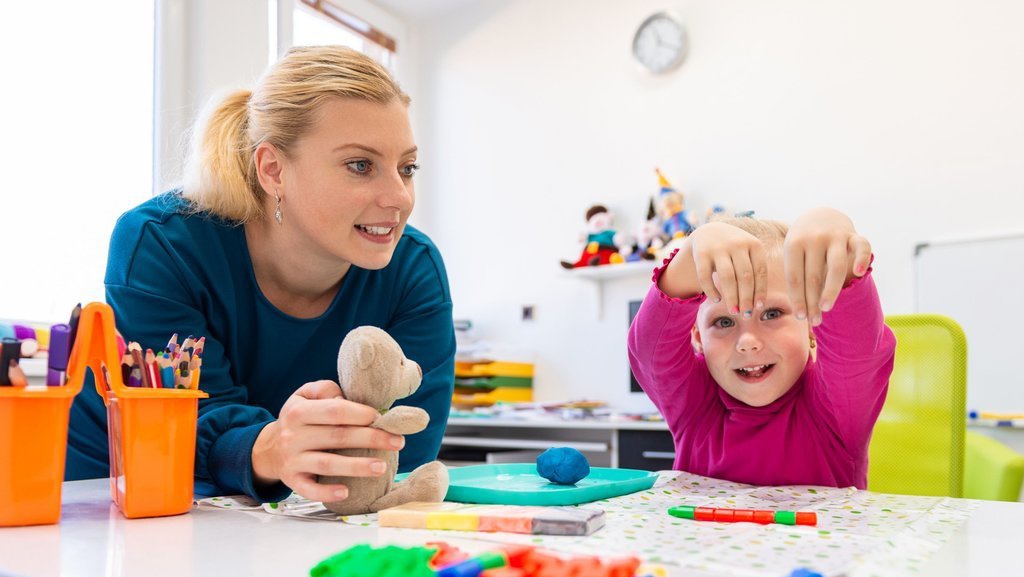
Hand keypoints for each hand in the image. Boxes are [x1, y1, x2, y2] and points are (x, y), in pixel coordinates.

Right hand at [251, 380, 405, 502]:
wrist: (268, 448)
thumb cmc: (298, 419)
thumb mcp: (305, 395)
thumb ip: (326, 391)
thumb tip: (348, 400)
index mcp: (298, 412)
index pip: (334, 411)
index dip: (361, 414)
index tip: (382, 418)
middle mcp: (293, 436)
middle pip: (337, 436)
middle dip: (371, 438)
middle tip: (398, 442)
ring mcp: (292, 460)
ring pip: (327, 464)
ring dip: (356, 466)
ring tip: (382, 467)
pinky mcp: (292, 481)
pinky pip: (309, 489)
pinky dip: (327, 491)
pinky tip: (347, 491)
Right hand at [661, 221, 769, 315]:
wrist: (709, 232)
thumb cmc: (735, 251)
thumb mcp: (749, 254)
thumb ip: (756, 272)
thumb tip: (759, 305)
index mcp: (754, 244)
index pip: (760, 272)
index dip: (760, 291)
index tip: (759, 308)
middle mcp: (737, 243)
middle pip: (744, 276)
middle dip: (746, 298)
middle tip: (746, 314)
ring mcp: (718, 247)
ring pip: (727, 277)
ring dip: (731, 297)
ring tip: (734, 312)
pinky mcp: (701, 253)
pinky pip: (706, 276)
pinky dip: (711, 290)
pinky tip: (717, 300)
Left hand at [784, 208, 871, 325]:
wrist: (820, 215)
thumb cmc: (803, 245)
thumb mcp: (793, 255)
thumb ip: (797, 277)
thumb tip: (800, 312)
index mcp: (794, 244)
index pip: (795, 277)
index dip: (798, 299)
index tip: (800, 317)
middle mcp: (814, 238)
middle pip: (813, 276)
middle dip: (813, 301)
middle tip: (814, 321)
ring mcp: (835, 235)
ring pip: (836, 266)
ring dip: (831, 289)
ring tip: (826, 308)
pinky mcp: (853, 234)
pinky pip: (862, 246)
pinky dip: (862, 258)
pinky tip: (859, 273)